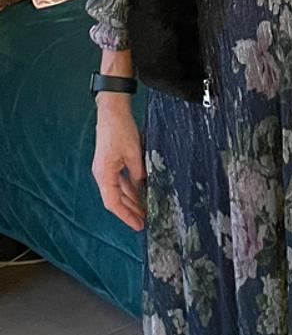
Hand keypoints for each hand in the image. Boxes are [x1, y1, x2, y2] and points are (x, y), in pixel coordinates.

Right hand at [92, 94, 146, 230]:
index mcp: (104, 174)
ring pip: (119, 190)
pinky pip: (121, 180)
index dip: (126, 215)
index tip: (138, 225)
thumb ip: (138, 173)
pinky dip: (131, 188)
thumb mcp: (134, 154)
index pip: (113, 203)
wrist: (112, 110)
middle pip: (116, 199)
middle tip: (145, 221)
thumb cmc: (120, 129)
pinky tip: (141, 193)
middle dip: (130, 211)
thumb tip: (143, 187)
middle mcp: (102, 174)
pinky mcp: (111, 162)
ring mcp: (106, 168)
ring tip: (145, 210)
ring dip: (131, 201)